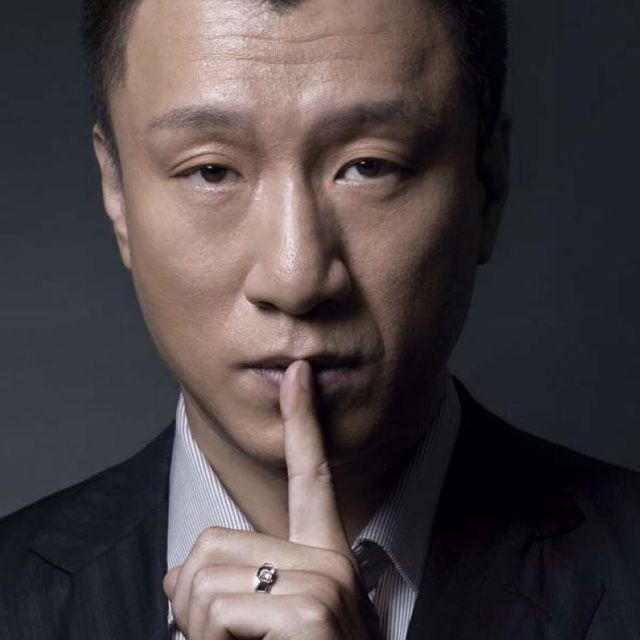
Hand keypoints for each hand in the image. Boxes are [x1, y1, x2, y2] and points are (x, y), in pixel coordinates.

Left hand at [163, 360, 382, 638]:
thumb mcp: (259, 631)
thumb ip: (225, 592)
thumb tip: (175, 578)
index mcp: (324, 559)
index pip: (311, 477)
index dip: (303, 422)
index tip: (297, 373)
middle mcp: (334, 562)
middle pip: (213, 545)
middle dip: (194, 605)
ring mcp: (329, 583)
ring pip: (206, 580)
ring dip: (198, 634)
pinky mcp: (314, 609)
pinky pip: (219, 610)